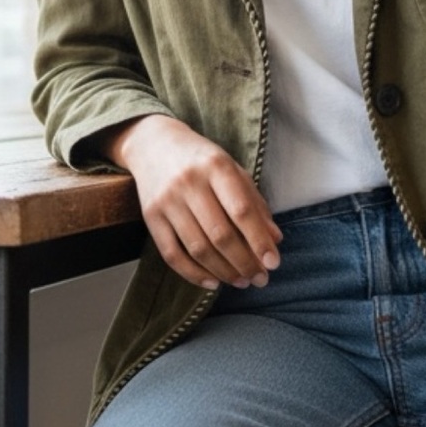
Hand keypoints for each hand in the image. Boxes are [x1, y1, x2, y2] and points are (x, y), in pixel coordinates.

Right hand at [100, 113, 281, 289]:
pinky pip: (172, 255)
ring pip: (198, 248)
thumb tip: (275, 240)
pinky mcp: (150, 217)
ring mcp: (167, 201)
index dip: (259, 240)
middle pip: (220, 234)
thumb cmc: (203, 160)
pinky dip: (193, 274)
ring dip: (223, 271)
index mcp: (217, 166)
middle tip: (260, 279)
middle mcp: (190, 182)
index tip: (273, 263)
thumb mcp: (233, 171)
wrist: (154, 144)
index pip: (242, 210)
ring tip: (242, 281)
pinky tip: (213, 282)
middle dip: (244, 262)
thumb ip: (255, 203)